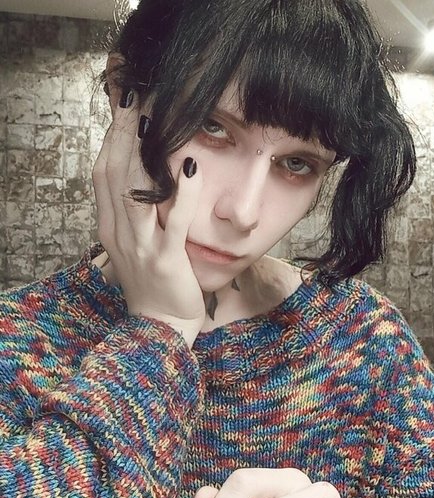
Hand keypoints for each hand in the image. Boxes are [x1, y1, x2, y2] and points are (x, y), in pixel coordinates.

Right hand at [92, 92, 205, 343]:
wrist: (159, 329)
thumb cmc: (153, 284)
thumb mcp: (136, 244)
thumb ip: (136, 212)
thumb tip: (144, 176)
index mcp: (111, 227)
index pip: (105, 173)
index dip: (112, 137)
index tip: (124, 106)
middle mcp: (120, 233)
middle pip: (115, 173)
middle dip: (123, 133)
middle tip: (136, 96)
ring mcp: (141, 247)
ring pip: (135, 193)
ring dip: (144, 153)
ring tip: (153, 117)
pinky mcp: (165, 261)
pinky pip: (173, 223)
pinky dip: (182, 195)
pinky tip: (192, 167)